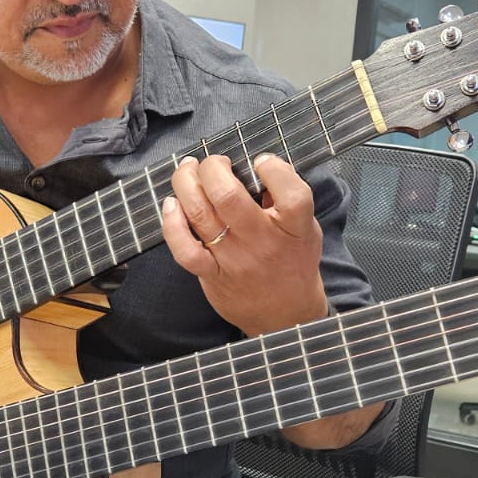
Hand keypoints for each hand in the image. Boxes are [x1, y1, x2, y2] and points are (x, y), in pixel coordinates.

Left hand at [161, 154, 328, 336]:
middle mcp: (263, 242)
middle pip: (227, 196)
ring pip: (199, 214)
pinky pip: (184, 250)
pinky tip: (171, 205)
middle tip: (214, 163)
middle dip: (212, 167)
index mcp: (295, 228)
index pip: (290, 191)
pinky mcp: (213, 275)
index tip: (261, 162)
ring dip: (186, 183)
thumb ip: (286, 198)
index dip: (272, 167)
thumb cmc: (293, 263)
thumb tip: (252, 168)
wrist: (285, 316)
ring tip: (188, 169)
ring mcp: (234, 260)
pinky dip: (172, 224)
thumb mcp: (306, 229)